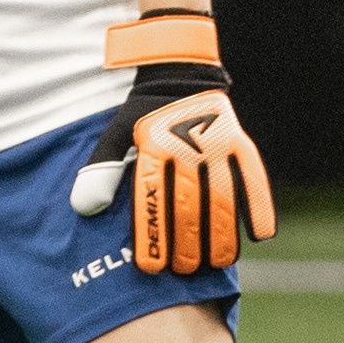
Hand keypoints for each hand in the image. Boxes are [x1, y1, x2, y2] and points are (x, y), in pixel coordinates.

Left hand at [69, 12, 275, 268]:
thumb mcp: (115, 134)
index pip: (152, 199)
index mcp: (152, 145)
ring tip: (215, 265)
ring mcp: (217, 144)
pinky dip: (259, 206)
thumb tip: (84, 209)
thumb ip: (102, 170)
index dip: (152, 236)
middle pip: (188, 206)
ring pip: (222, 198)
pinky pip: (254, 178)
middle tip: (182, 272)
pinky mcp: (240, 142)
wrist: (177, 70)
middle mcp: (186, 146)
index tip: (151, 267)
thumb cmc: (142, 113)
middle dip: (185, 244)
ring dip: (221, 236)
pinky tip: (259, 237)